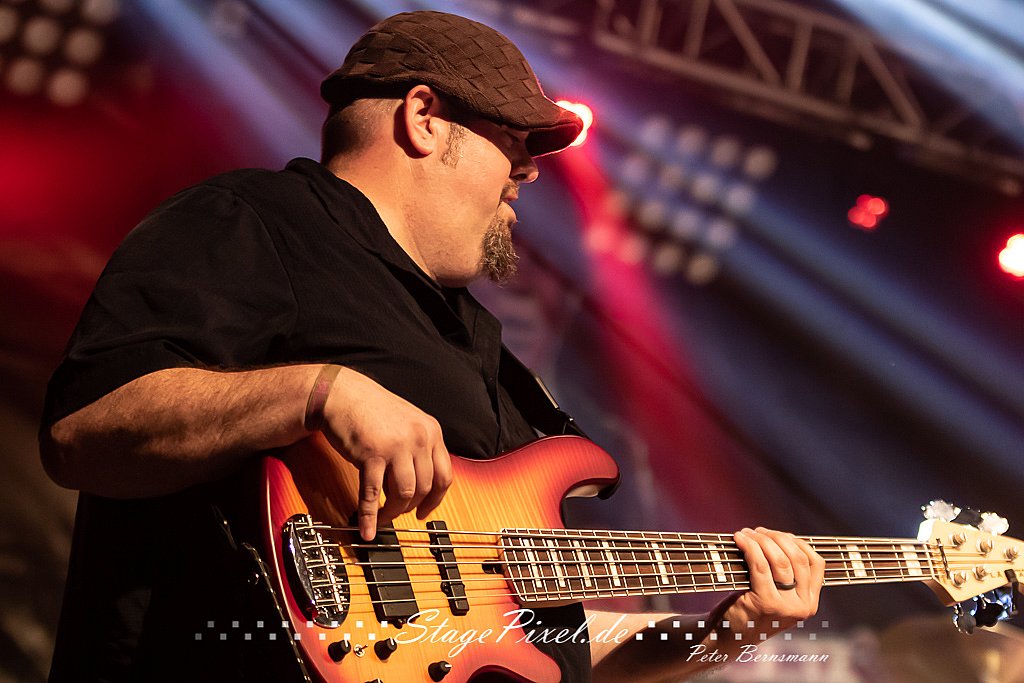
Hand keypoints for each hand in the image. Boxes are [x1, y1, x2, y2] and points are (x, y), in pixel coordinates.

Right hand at [320, 367, 452, 539]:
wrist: (342, 394)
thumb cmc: (371, 409)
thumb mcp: (408, 423)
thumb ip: (418, 449)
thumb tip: (419, 486)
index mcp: (432, 431)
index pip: (445, 475)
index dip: (435, 500)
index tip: (425, 512)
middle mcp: (419, 438)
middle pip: (424, 488)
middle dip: (410, 507)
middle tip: (397, 513)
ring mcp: (397, 446)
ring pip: (404, 494)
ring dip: (393, 512)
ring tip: (383, 517)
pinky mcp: (372, 455)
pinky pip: (373, 494)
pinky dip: (370, 515)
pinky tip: (367, 527)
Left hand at [724, 527, 824, 638]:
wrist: (727, 636)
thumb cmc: (750, 609)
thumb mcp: (778, 595)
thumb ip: (787, 575)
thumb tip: (782, 536)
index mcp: (810, 602)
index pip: (816, 563)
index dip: (798, 543)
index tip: (779, 534)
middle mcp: (803, 606)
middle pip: (797, 558)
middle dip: (776, 537)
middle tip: (758, 531)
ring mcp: (785, 607)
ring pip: (779, 560)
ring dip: (761, 540)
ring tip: (746, 534)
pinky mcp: (765, 603)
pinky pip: (760, 566)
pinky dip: (750, 547)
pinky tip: (740, 539)